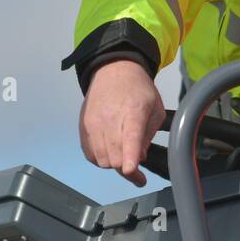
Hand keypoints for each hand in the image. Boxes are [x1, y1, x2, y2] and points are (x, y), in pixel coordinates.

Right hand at [78, 59, 163, 187]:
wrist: (114, 70)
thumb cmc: (138, 90)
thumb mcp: (155, 109)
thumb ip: (150, 135)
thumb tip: (140, 158)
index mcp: (134, 111)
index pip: (131, 137)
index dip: (130, 157)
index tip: (131, 170)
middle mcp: (110, 118)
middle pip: (115, 156)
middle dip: (127, 169)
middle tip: (136, 169)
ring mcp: (94, 123)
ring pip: (102, 160)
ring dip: (114, 164)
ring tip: (123, 154)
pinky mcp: (84, 127)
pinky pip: (90, 155)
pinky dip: (101, 159)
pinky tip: (110, 150)